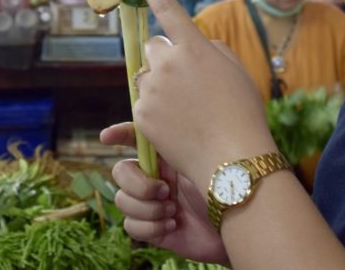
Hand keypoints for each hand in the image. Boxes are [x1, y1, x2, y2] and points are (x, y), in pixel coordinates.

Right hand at [100, 122, 228, 264]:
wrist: (238, 223)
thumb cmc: (226, 184)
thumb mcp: (198, 155)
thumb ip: (173, 139)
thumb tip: (151, 114)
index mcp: (165, 155)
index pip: (134, 138)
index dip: (118, 134)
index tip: (106, 137)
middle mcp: (155, 176)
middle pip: (120, 172)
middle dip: (137, 184)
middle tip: (164, 190)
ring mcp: (152, 203)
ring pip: (122, 201)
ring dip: (148, 207)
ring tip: (173, 210)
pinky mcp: (153, 229)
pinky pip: (131, 226)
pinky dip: (151, 226)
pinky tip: (173, 224)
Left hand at [130, 0, 277, 186]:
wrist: (233, 159)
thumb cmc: (242, 112)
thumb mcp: (235, 69)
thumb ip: (210, 48)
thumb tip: (191, 43)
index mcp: (194, 47)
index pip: (168, 9)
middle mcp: (168, 63)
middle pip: (154, 48)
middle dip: (165, 58)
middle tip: (186, 82)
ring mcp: (152, 89)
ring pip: (147, 77)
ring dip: (160, 85)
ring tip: (187, 110)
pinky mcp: (142, 115)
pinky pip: (144, 104)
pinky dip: (156, 111)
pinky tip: (178, 126)